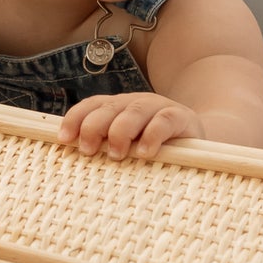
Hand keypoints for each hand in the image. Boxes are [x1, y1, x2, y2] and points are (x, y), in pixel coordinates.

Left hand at [59, 89, 201, 158]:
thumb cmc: (155, 150)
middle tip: (88, 150)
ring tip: (116, 155)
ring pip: (134, 111)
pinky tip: (145, 153)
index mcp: (118, 108)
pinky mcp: (181, 118)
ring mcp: (158, 108)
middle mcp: (135, 103)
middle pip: (109, 107)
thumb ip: (106, 148)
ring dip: (120, 131)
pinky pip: (164, 121)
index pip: (92, 105)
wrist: (198, 142)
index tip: (64, 139)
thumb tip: (76, 159)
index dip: (75, 118)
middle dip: (93, 126)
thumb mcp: (128, 147)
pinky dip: (152, 135)